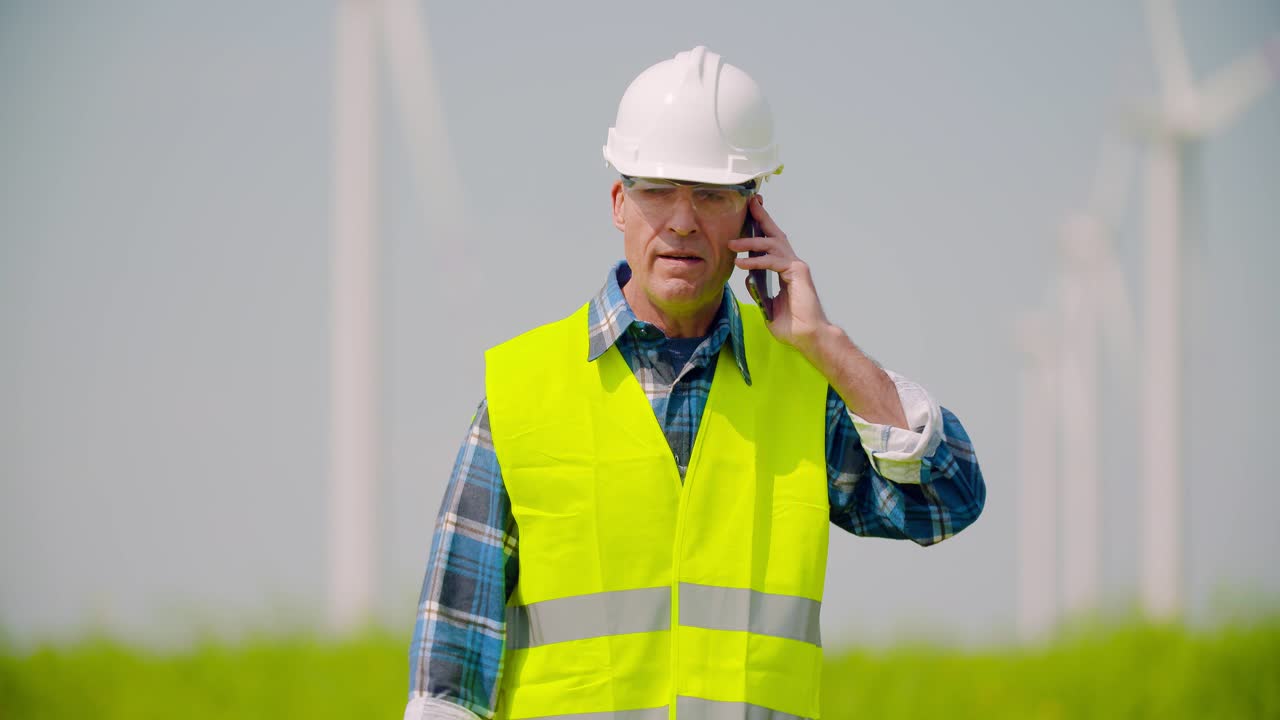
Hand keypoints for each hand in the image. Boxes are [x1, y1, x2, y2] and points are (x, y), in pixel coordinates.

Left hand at [729, 195, 830, 353]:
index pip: (772, 244)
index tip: (750, 214)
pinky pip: (772, 261)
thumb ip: (758, 290)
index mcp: (786, 269)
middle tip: (750, 203)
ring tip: (731, 245)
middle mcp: (792, 263)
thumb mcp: (767, 305)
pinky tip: (741, 263)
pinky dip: (756, 261)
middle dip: (762, 217)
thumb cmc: (792, 325)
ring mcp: (796, 266)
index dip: (761, 228)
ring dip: (750, 241)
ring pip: (772, 244)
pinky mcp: (797, 272)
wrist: (808, 337)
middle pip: (775, 234)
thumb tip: (747, 278)